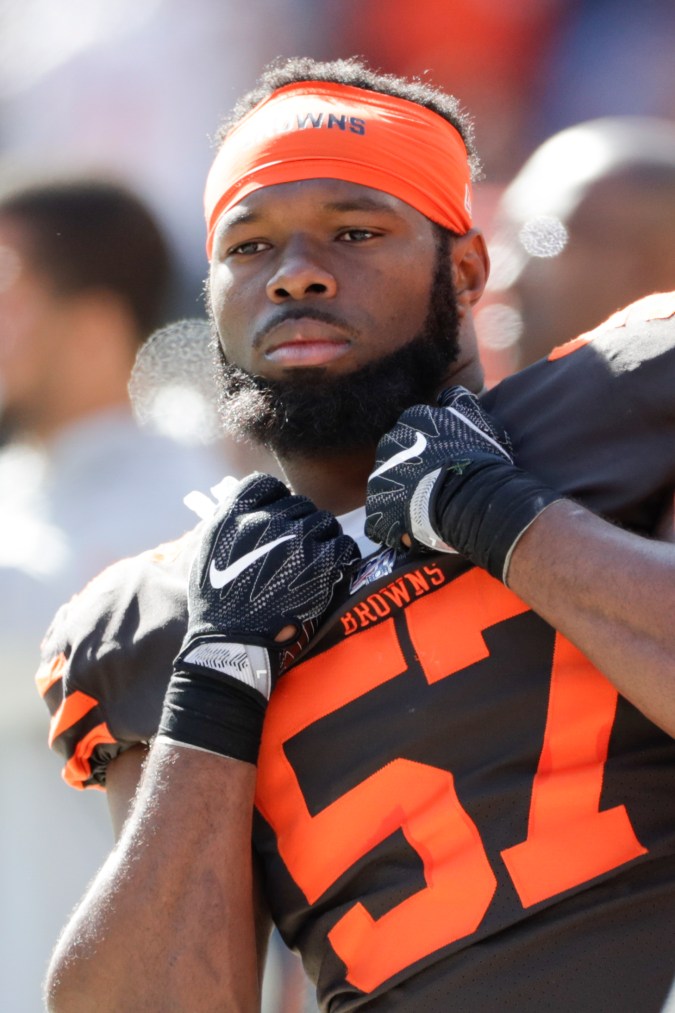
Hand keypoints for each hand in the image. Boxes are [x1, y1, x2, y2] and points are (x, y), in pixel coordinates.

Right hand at [160, 473, 359, 761]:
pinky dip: (343, 555)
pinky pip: (344, 546)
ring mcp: (296, 540)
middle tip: (299, 547)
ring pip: (326, 522)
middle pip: (300, 504)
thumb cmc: (216, 599)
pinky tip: (335, 567)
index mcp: (236, 514)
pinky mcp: (320, 564)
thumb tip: (244, 501)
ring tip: (318, 558)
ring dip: (324, 538)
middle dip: (301, 523)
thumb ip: (225, 518)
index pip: (266, 484)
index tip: (279, 515)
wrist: (230, 639)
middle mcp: (267, 520)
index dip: (276, 498)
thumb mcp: (207, 548)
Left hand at [365, 386, 559, 581]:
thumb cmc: (478, 458)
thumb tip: (449, 394)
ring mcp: (379, 476)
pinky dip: (393, 526)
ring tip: (426, 512)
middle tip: (435, 486)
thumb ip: (461, 402)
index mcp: (412, 419)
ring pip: (389, 485)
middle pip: (398, 456)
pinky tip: (412, 531)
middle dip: (413, 470)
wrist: (470, 498)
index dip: (431, 448)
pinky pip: (381, 519)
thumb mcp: (479, 419)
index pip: (416, 429)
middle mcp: (389, 443)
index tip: (444, 461)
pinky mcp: (376, 509)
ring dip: (403, 496)